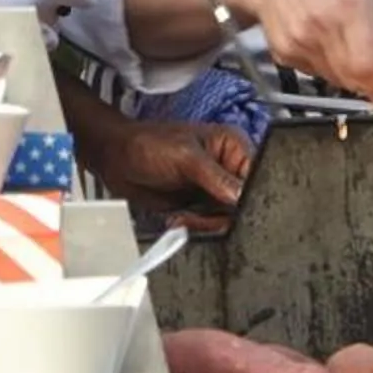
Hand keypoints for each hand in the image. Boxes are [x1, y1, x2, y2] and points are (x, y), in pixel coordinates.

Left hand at [89, 116, 251, 235]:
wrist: (115, 159)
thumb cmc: (146, 143)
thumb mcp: (185, 157)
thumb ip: (217, 178)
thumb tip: (242, 199)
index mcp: (233, 147)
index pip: (256, 179)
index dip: (247, 199)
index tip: (229, 209)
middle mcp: (228, 170)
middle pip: (244, 206)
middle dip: (221, 217)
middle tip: (197, 215)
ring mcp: (214, 191)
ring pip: (227, 222)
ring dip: (204, 225)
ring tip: (183, 216)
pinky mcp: (200, 208)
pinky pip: (209, 227)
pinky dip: (195, 229)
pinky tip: (179, 220)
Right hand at [222, 0, 372, 103]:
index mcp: (349, 7)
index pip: (367, 68)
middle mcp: (321, 30)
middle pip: (353, 81)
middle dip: (369, 80)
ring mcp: (298, 45)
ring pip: (335, 80)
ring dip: (348, 73)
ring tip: (345, 44)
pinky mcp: (283, 54)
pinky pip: (314, 73)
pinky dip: (325, 65)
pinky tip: (321, 40)